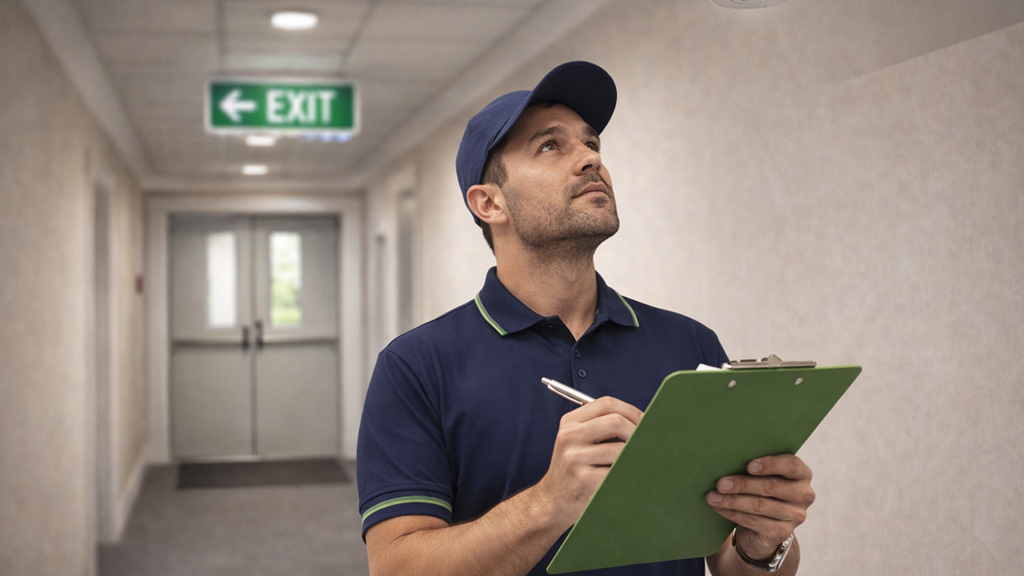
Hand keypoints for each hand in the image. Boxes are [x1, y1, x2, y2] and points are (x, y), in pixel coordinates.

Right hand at [534, 397, 642, 528]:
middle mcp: (569, 437)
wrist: (554, 501)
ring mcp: (576, 458)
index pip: (607, 404)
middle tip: (644, 443)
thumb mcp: (578, 440)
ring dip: (634, 456)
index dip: (631, 411)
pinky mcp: (585, 480)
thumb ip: (603, 427)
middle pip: (616, 422)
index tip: (642, 422)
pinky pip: (618, 471)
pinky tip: (623, 477)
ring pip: (621, 449)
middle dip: (636, 432)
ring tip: (632, 463)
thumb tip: (643, 422)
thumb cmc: (575, 469)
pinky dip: (628, 473)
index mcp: (570, 422)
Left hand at [705, 454, 814, 558]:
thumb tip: (727, 459)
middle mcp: (803, 495)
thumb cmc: (762, 490)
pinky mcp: (782, 532)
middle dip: (743, 484)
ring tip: (713, 496)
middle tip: (720, 483)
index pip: (792, 465)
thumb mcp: (763, 476)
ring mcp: (795, 515)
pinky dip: (733, 514)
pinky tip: (719, 508)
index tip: (748, 466)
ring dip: (733, 500)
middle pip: (771, 486)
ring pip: (760, 505)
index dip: (770, 464)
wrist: (765, 525)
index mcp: (802, 474)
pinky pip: (754, 522)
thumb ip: (755, 468)